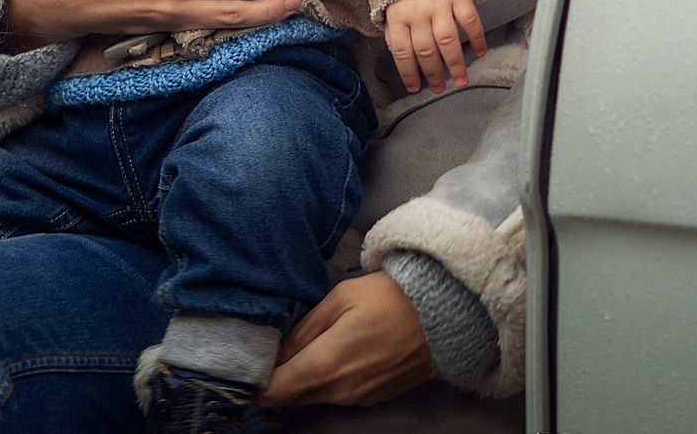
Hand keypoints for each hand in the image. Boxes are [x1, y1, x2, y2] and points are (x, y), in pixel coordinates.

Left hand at [258, 272, 436, 406]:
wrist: (445, 316)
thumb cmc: (393, 299)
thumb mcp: (340, 298)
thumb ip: (304, 328)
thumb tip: (278, 350)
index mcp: (325, 366)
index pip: (274, 391)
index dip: (256, 380)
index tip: (251, 363)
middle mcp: (339, 391)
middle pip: (292, 396)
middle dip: (279, 377)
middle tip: (277, 348)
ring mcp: (359, 398)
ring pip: (316, 394)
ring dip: (306, 376)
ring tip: (310, 344)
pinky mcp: (374, 396)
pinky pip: (340, 393)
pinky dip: (331, 377)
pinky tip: (340, 350)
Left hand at [383, 0, 487, 93]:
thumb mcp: (390, 5)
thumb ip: (395, 30)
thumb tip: (402, 58)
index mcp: (397, 16)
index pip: (401, 52)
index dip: (408, 73)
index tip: (415, 88)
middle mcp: (418, 12)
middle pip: (425, 50)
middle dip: (433, 74)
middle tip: (440, 88)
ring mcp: (439, 3)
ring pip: (447, 41)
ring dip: (455, 64)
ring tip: (461, 81)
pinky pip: (469, 20)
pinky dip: (476, 38)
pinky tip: (479, 52)